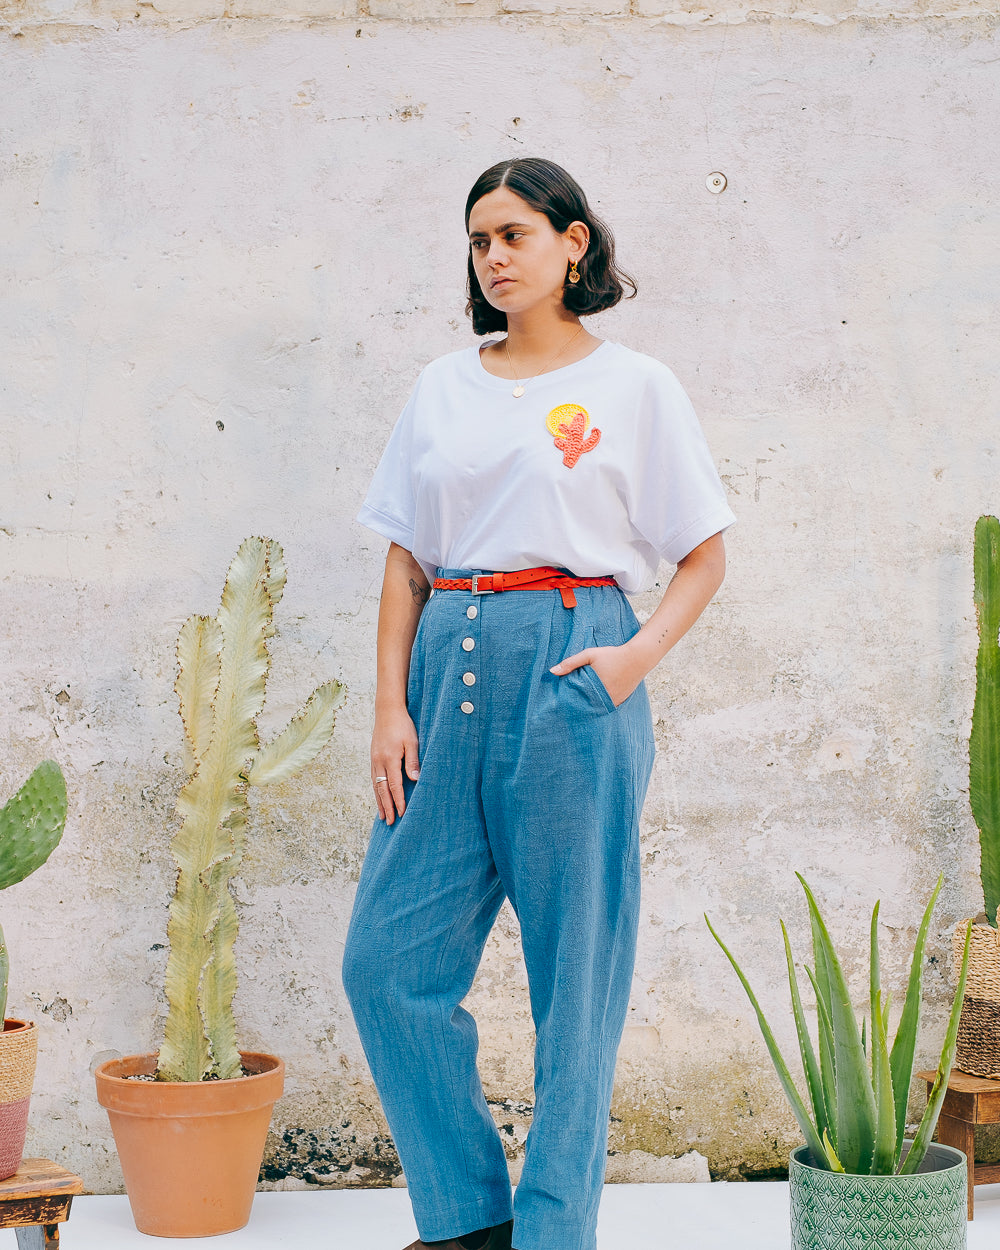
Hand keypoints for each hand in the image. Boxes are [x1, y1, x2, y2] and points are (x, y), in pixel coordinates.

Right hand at [371, 706, 419, 824]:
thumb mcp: (412, 741)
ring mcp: (374, 760)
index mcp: (389, 758)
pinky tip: (378, 797)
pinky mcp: (373, 757)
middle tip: (389, 822)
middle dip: (386, 807)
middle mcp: (379, 762)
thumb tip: (414, 779)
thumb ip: (412, 761)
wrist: (387, 710)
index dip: (398, 801)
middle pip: (382, 790)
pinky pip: (373, 778)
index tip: (402, 814)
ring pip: (375, 786)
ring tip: (382, 816)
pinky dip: (375, 791)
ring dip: (379, 802)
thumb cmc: (403, 725)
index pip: (394, 785)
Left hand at [550, 643, 644, 707]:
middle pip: (587, 707)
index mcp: (595, 689)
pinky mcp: (620, 701)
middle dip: (578, 707)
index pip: (577, 702)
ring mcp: (614, 701)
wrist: (638, 658)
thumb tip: (552, 672)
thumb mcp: (590, 655)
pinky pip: (606, 706)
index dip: (568, 704)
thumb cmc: (612, 655)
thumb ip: (571, 663)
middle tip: (566, 710)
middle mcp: (605, 698)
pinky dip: (600, 705)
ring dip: (589, 707)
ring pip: (597, 708)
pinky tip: (593, 702)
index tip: (560, 704)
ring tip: (578, 707)